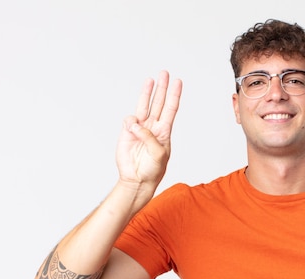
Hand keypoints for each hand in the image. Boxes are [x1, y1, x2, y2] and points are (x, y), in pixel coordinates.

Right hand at [116, 71, 181, 188]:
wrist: (136, 180)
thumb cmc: (152, 170)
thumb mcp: (158, 154)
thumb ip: (149, 138)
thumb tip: (136, 124)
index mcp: (164, 131)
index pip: (171, 109)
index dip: (174, 95)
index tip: (178, 82)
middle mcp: (153, 127)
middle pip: (158, 103)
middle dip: (162, 88)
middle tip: (164, 73)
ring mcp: (140, 129)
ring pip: (144, 106)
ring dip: (147, 93)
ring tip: (150, 80)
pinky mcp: (127, 133)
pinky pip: (129, 121)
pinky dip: (130, 122)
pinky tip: (131, 129)